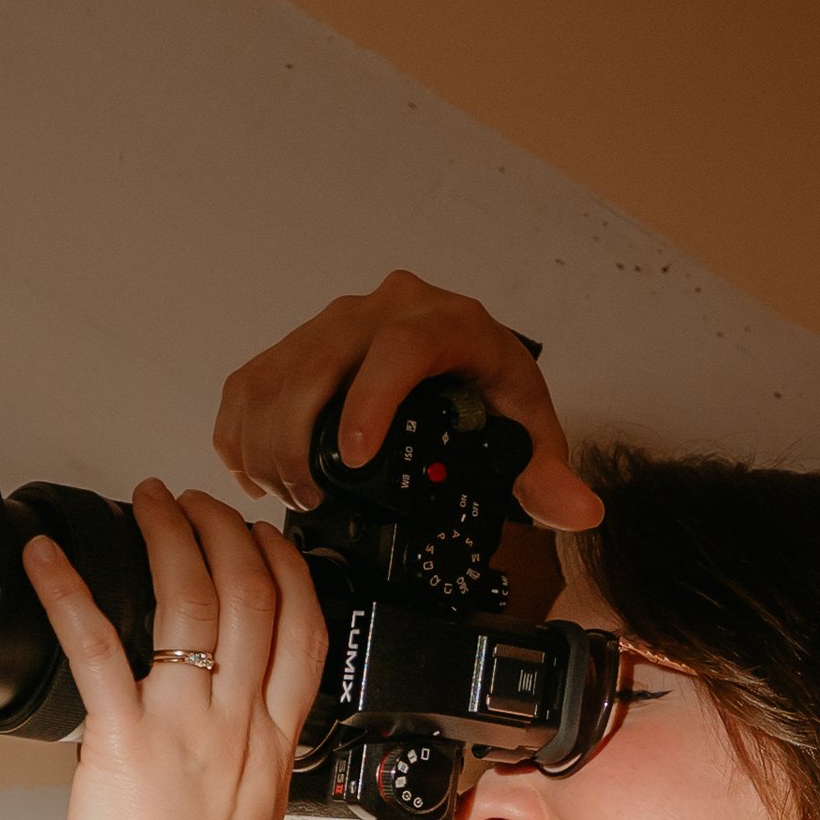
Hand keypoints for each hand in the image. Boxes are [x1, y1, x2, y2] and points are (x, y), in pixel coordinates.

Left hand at [26, 482, 328, 819]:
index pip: (304, 628)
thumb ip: (231, 763)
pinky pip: (96, 646)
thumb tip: (199, 735)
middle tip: (199, 504)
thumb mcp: (244, 819)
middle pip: (253, 595)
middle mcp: (239, 722)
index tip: (266, 539)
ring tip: (150, 502)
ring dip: (170, 536)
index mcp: (272, 741)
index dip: (289, 568)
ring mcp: (185, 725)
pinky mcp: (124, 738)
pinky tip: (45, 558)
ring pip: (192, 601)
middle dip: (228, 531)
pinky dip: (66, 591)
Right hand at [214, 268, 603, 530]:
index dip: (370, 401)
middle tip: (312, 503)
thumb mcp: (527, 427)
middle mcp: (383, 308)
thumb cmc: (491, 384)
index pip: (400, 348)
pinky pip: (250, 381)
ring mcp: (334, 323)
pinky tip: (256, 475)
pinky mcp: (296, 342)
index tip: (356, 460)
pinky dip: (241, 431)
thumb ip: (547, 474)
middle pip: (317, 362)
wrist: (461, 354)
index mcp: (446, 322)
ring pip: (274, 374)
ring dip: (267, 444)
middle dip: (301, 443)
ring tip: (290, 497)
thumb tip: (577, 511)